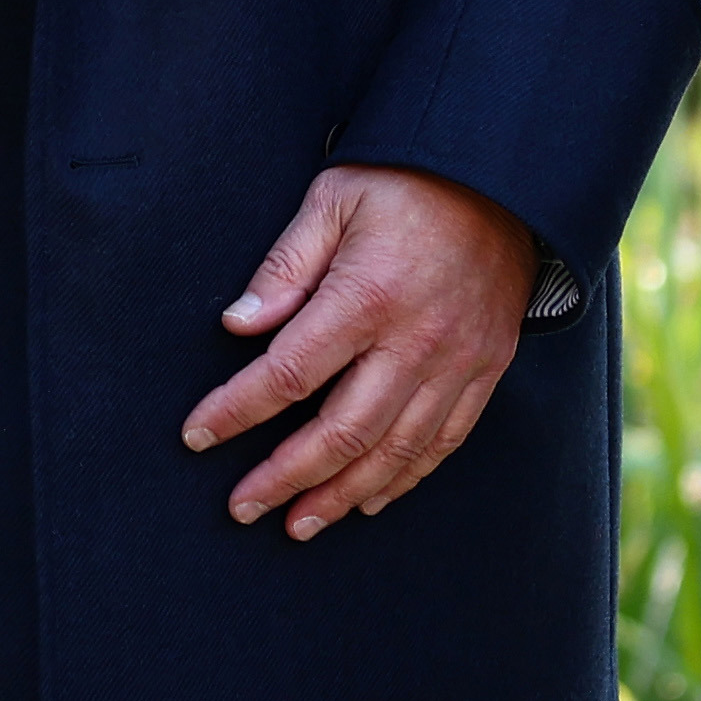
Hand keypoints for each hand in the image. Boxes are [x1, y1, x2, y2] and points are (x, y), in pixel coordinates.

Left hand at [182, 166, 539, 539]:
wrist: (502, 177)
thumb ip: (284, 266)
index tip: (198, 435)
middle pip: (341, 431)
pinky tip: (367, 499)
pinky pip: (443, 442)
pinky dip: (403, 479)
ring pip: (393, 451)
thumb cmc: (405, 182)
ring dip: (340, 494)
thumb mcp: (332, 199)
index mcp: (366, 296)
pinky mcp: (485, 371)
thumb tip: (236, 325)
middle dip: (285, 477)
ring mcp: (457, 363)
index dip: (238, 411)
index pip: (288, 373)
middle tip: (243, 507)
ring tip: (297, 523)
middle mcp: (415, 341)